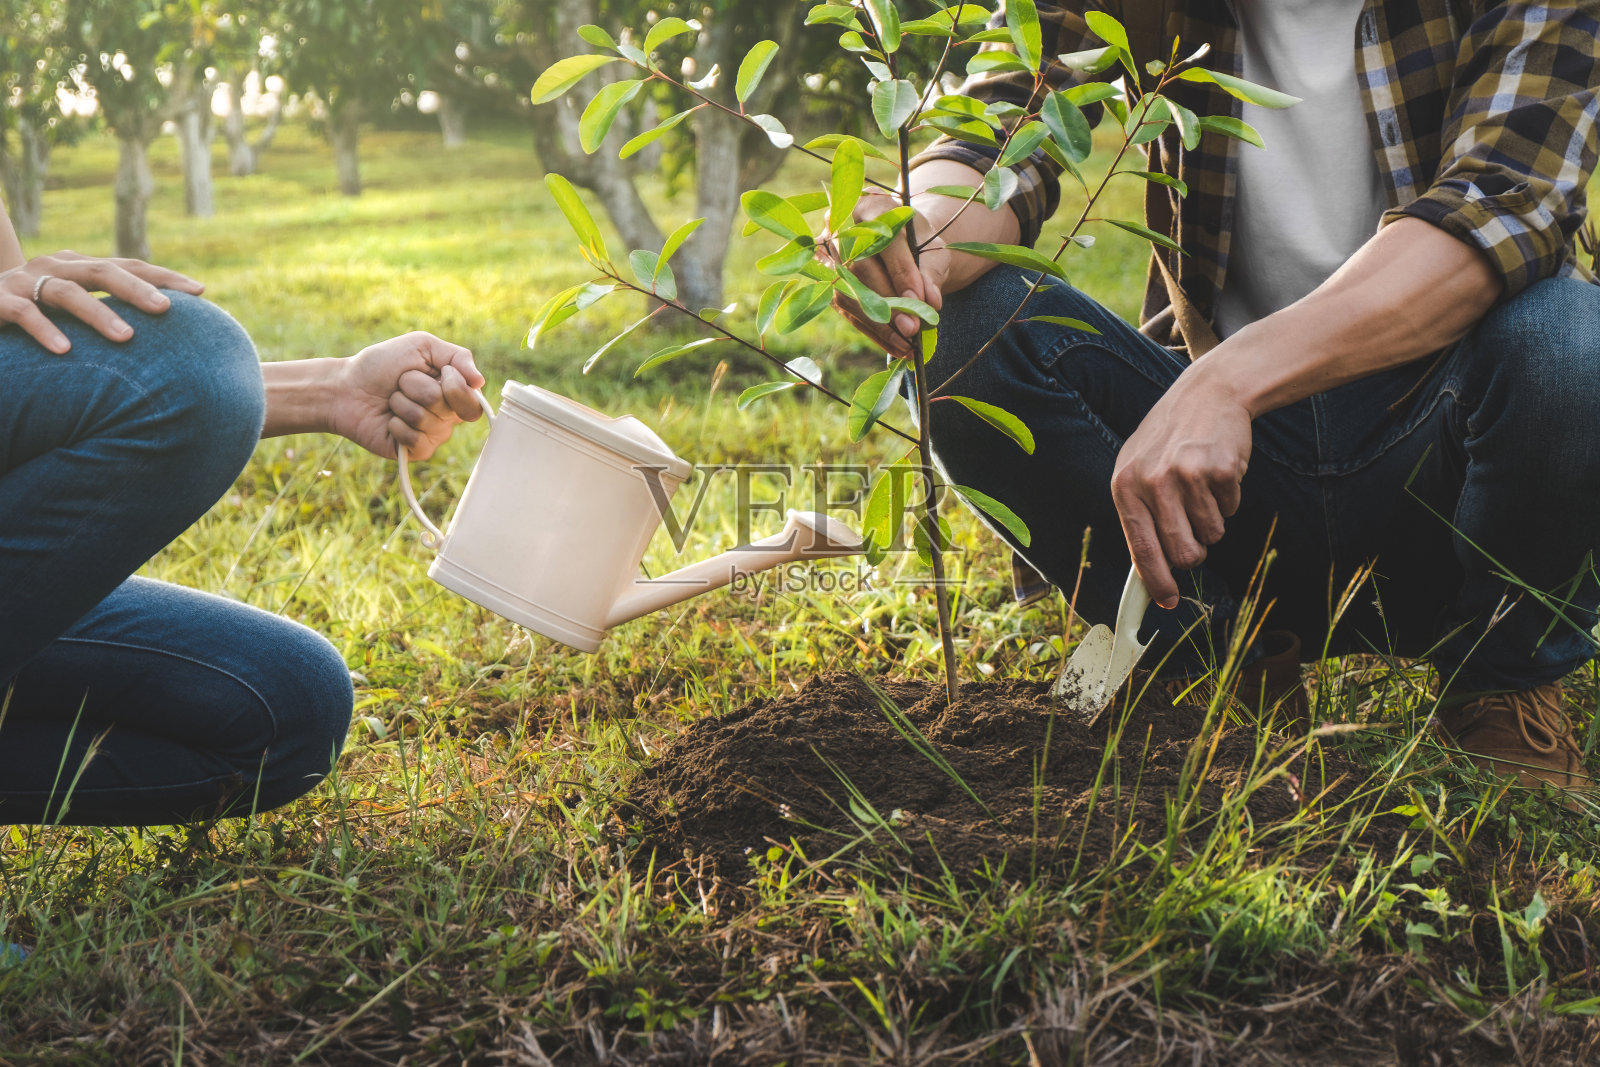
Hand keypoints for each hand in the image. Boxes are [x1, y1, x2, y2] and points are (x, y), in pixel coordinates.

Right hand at [0, 251, 204, 352]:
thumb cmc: (32, 314)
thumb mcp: (72, 311)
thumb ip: (108, 314)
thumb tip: (165, 339)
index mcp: (78, 267)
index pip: (128, 265)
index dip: (163, 276)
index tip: (200, 291)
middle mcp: (55, 266)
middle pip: (103, 270)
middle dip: (137, 289)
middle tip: (166, 309)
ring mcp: (24, 281)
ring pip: (67, 292)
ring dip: (99, 314)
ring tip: (127, 338)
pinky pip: (24, 313)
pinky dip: (46, 330)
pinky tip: (67, 351)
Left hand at [330, 332, 485, 459]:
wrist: (346, 387)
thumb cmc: (382, 364)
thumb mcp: (421, 346)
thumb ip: (458, 356)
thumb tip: (480, 382)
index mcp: (454, 393)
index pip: (472, 400)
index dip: (452, 384)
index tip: (435, 372)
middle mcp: (447, 417)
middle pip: (447, 408)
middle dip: (417, 387)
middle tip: (402, 383)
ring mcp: (432, 436)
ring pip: (426, 421)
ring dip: (401, 403)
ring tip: (391, 401)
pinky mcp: (414, 451)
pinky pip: (414, 440)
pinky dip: (395, 425)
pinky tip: (388, 421)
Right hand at [823, 193, 947, 358]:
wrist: (900, 239)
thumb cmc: (917, 241)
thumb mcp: (931, 249)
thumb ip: (930, 272)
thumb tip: (930, 302)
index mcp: (872, 207)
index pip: (885, 243)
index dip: (902, 273)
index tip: (921, 301)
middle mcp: (841, 227)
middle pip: (860, 270)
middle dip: (888, 304)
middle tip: (912, 329)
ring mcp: (828, 255)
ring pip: (850, 294)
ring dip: (879, 324)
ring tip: (906, 345)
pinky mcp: (828, 281)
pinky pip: (848, 309)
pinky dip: (872, 330)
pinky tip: (894, 346)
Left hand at [1110, 368, 1252, 608]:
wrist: (1207, 393)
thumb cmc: (1169, 439)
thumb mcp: (1138, 470)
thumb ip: (1139, 517)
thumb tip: (1147, 572)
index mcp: (1125, 486)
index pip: (1142, 549)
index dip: (1158, 582)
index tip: (1168, 602)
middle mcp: (1152, 482)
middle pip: (1184, 553)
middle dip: (1195, 552)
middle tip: (1195, 530)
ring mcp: (1187, 475)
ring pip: (1212, 535)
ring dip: (1213, 521)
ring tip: (1202, 488)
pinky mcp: (1220, 469)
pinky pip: (1231, 510)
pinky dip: (1228, 499)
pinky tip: (1217, 471)